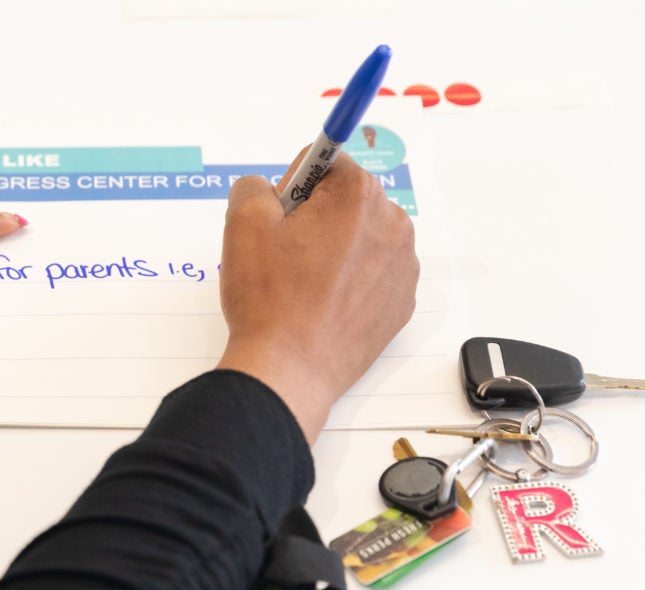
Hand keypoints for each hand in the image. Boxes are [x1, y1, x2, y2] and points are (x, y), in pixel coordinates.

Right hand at [216, 152, 418, 443]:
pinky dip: (350, 283)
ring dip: (335, 251)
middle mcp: (392, 224)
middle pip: (347, 201)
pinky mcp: (401, 303)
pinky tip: (323, 305)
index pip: (324, 163)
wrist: (289, 370)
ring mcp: (402, 267)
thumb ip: (253, 185)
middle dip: (317, 218)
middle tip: (287, 257)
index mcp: (357, 195)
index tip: (281, 221)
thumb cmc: (269, 299)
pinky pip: (373, 275)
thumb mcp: (242, 223)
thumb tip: (267, 189)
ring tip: (304, 286)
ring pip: (362, 238)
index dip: (293, 189)